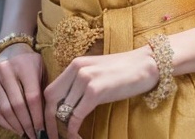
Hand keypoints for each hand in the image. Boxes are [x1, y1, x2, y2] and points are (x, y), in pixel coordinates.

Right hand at [0, 43, 44, 138]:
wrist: (10, 52)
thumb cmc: (30, 65)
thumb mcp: (41, 70)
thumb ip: (44, 88)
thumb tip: (49, 116)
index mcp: (23, 65)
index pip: (32, 97)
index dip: (37, 116)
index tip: (41, 128)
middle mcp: (5, 70)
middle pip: (17, 105)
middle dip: (26, 124)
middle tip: (32, 135)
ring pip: (3, 110)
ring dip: (14, 126)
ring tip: (23, 132)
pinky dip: (1, 123)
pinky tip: (11, 127)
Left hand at [43, 47, 158, 138]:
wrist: (146, 64)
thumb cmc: (124, 71)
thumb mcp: (96, 72)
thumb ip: (80, 84)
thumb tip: (68, 106)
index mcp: (76, 64)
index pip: (51, 90)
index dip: (48, 110)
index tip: (50, 126)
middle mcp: (77, 69)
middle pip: (51, 99)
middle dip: (49, 121)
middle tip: (54, 136)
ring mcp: (85, 78)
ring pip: (62, 109)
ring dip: (62, 128)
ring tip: (68, 138)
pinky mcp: (95, 90)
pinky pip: (76, 115)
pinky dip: (73, 129)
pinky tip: (77, 135)